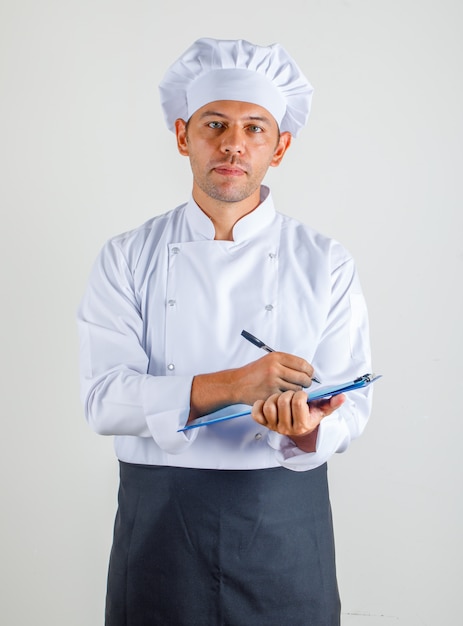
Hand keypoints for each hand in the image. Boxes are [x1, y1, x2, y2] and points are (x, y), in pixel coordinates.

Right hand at [188, 352, 316, 422]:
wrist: (237, 384)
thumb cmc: (254, 373)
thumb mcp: (269, 360)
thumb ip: (287, 363)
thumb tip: (306, 369)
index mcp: (276, 357)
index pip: (302, 364)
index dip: (309, 371)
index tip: (309, 374)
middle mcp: (275, 368)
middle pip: (303, 377)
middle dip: (306, 382)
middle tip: (304, 384)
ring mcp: (273, 382)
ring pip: (297, 389)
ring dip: (297, 391)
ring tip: (289, 389)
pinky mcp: (271, 394)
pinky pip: (288, 398)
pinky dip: (288, 398)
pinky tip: (283, 395)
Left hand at [251, 390, 345, 451]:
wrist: (297, 429)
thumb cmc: (309, 416)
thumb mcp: (321, 411)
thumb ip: (332, 403)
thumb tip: (341, 397)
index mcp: (302, 425)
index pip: (298, 402)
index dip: (300, 394)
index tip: (302, 395)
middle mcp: (287, 428)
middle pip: (283, 401)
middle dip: (288, 393)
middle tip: (291, 394)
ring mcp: (273, 427)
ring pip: (269, 405)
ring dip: (274, 397)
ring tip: (281, 397)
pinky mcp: (263, 424)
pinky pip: (256, 412)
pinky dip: (259, 405)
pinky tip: (267, 402)